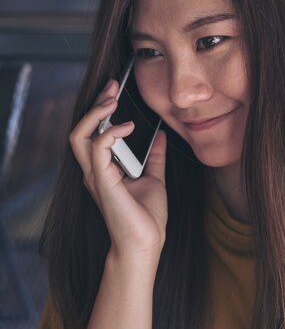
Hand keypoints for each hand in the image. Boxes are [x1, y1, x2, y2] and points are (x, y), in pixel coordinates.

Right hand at [69, 79, 167, 260]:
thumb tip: (160, 135)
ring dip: (96, 113)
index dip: (101, 109)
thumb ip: (154, 157)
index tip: (116, 90)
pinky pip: (97, 148)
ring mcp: (96, 176)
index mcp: (104, 169)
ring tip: (112, 98)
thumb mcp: (154, 178)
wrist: (146, 243)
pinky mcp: (103, 181)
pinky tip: (127, 126)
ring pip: (79, 135)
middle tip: (112, 85)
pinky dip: (110, 132)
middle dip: (95, 103)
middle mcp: (94, 170)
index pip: (92, 132)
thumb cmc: (147, 216)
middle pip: (81, 129)